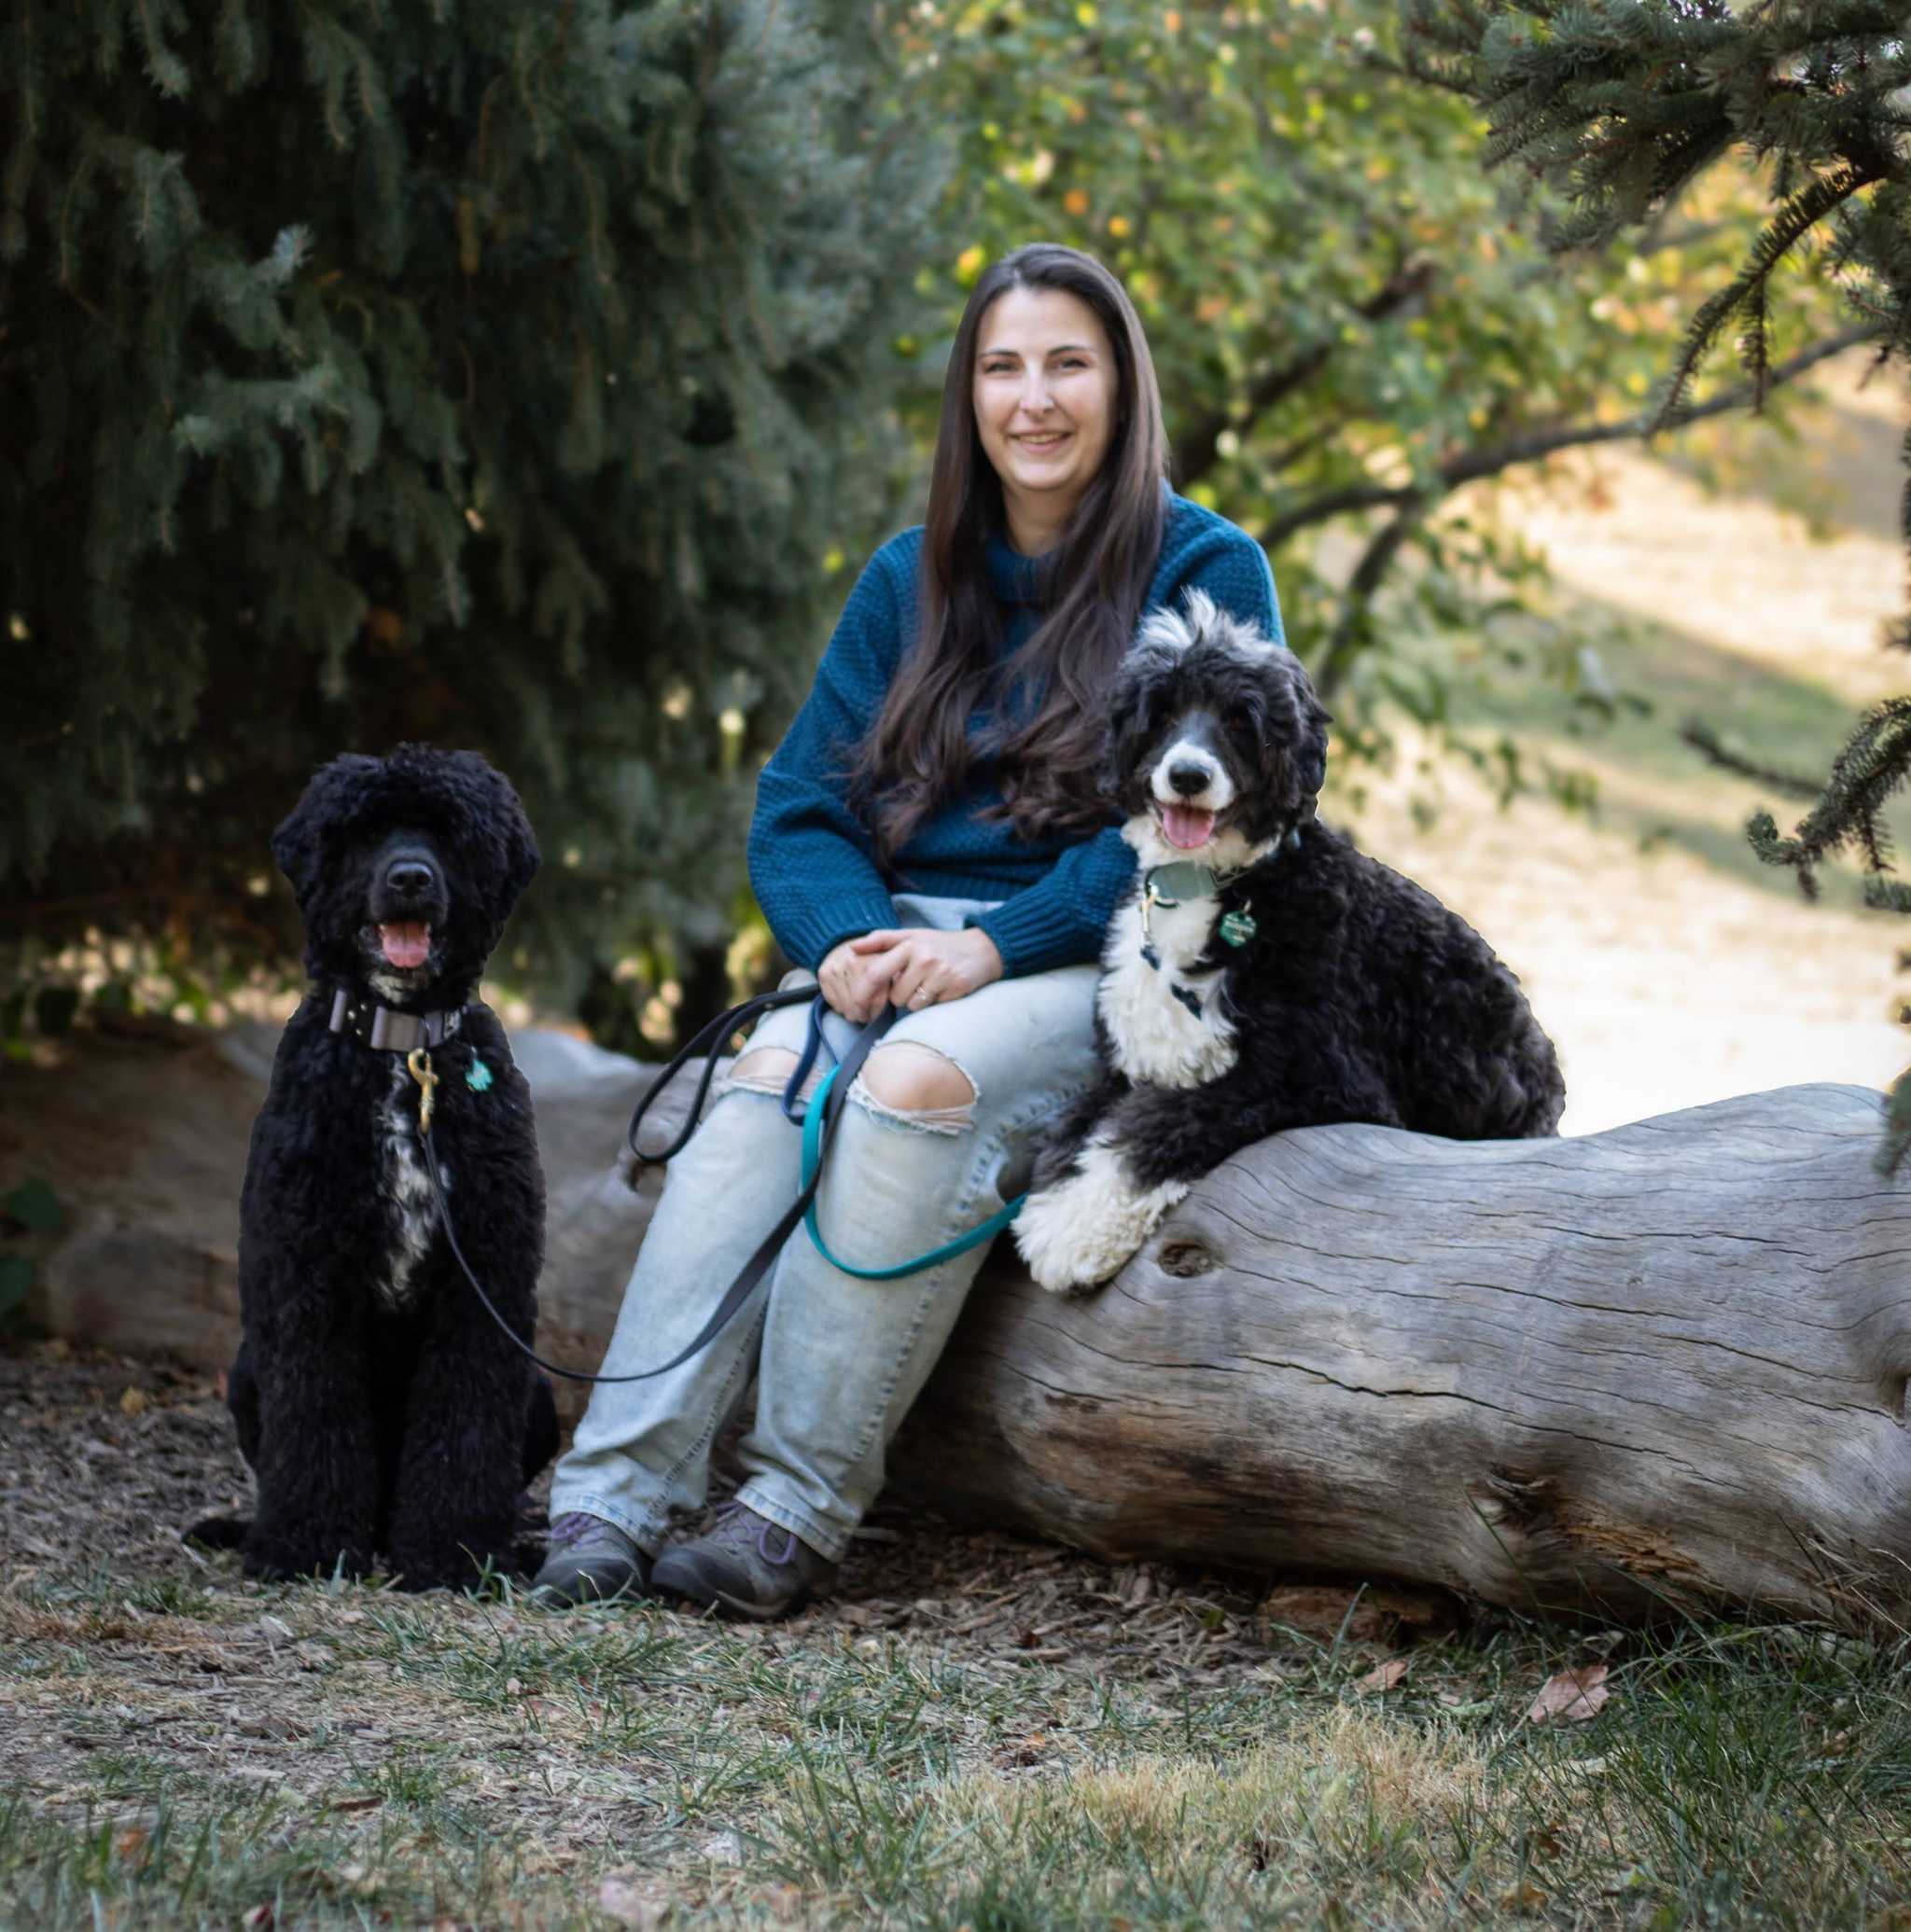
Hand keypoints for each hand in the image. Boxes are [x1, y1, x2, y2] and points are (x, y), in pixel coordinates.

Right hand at [817, 936, 904, 1023]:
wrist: (848, 943)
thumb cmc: (875, 960)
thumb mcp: (894, 965)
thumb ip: (900, 980)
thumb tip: (898, 1000)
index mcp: (875, 959)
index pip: (876, 999)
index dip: (877, 1011)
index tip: (879, 1013)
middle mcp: (853, 961)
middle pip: (859, 1004)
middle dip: (865, 1014)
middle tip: (869, 1014)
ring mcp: (837, 967)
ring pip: (846, 1007)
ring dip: (854, 1013)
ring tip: (860, 1009)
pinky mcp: (824, 973)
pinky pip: (834, 1003)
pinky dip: (842, 1007)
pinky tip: (848, 1000)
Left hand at [851, 926, 1002, 1012]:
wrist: (981, 950)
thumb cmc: (940, 945)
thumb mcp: (911, 935)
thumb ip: (880, 940)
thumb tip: (851, 948)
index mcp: (909, 945)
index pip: (876, 974)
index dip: (862, 994)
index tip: (857, 1007)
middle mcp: (924, 958)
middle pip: (895, 996)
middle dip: (899, 997)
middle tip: (911, 985)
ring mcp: (941, 973)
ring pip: (912, 1005)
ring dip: (916, 1001)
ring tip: (928, 985)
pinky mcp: (956, 987)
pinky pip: (931, 1007)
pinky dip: (933, 1003)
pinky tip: (942, 989)